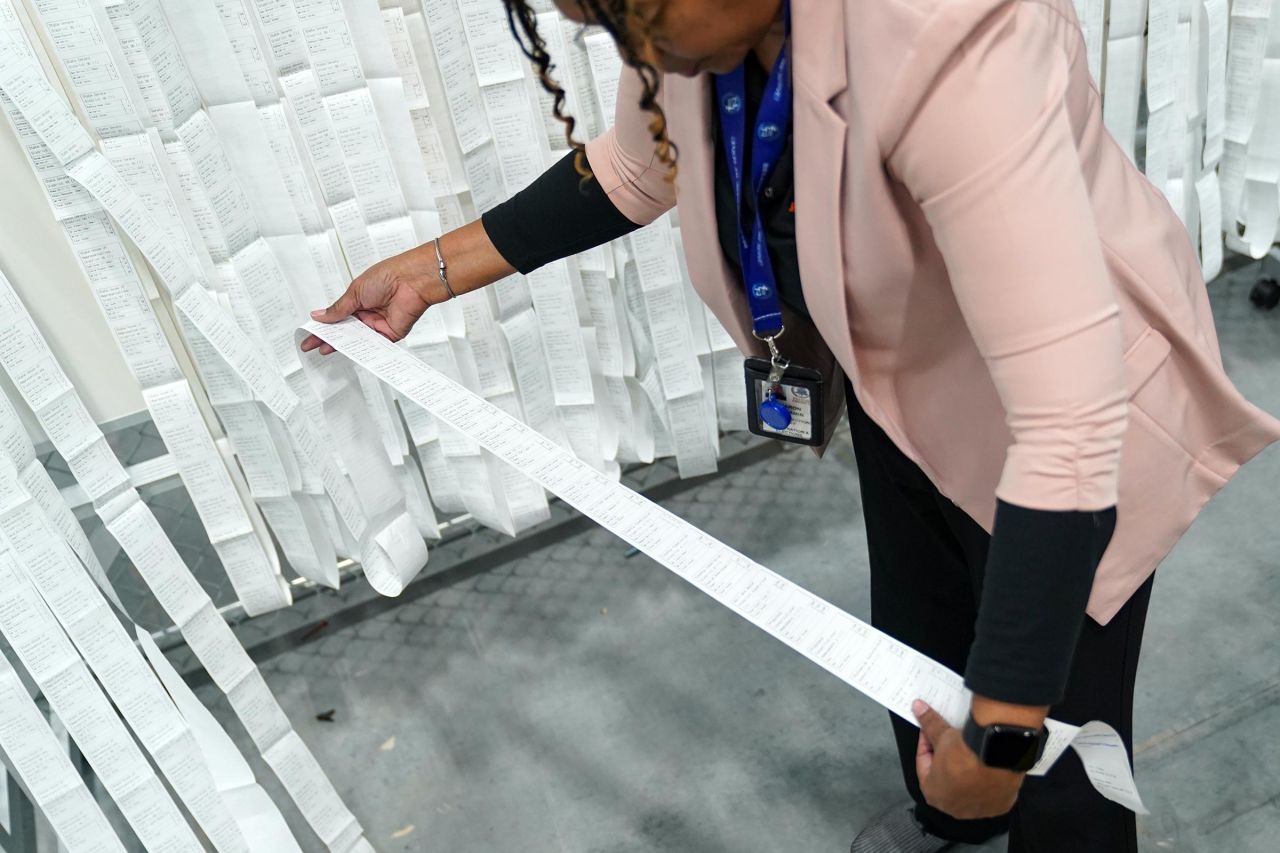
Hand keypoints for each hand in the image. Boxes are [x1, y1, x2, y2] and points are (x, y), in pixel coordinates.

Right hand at [301, 245, 440, 354]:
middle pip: (345, 331)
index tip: (310, 333)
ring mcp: (378, 324)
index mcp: (358, 300)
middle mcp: (368, 313)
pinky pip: (374, 345)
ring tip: (324, 349)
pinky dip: (362, 349)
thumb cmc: (388, 276)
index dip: (323, 326)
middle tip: (312, 346)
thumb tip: (319, 316)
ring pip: (357, 340)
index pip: (336, 316)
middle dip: (328, 338)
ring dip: (342, 345)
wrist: (411, 281)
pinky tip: (348, 352)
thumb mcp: (354, 292)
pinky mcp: (390, 334)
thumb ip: (337, 309)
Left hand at [912, 699, 1023, 819]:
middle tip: (950, 740)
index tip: (930, 732)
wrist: (998, 758)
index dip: (926, 743)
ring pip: (970, 785)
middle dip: (947, 758)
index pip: (924, 764)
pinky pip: (991, 790)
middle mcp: (954, 807)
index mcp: (933, 793)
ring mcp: (979, 809)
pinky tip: (989, 762)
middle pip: (947, 777)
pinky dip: (989, 778)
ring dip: (968, 769)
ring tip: (970, 749)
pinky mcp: (999, 806)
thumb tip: (918, 709)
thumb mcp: (942, 735)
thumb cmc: (966, 754)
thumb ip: (929, 724)